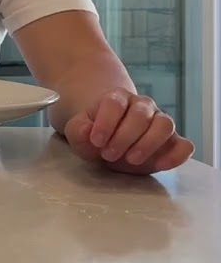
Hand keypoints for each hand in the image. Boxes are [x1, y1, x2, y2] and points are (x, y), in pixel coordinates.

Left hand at [63, 89, 194, 173]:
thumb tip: (88, 131)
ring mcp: (161, 121)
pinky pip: (185, 145)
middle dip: (124, 137)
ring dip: (148, 144)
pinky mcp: (174, 142)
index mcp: (117, 97)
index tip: (96, 141)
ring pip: (165, 125)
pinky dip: (176, 155)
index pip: (115, 103)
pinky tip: (159, 165)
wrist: (110, 141)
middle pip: (140, 115)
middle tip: (109, 155)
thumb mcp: (78, 132)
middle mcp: (142, 105)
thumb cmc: (94, 134)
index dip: (105, 123)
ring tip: (131, 160)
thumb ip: (78, 130)